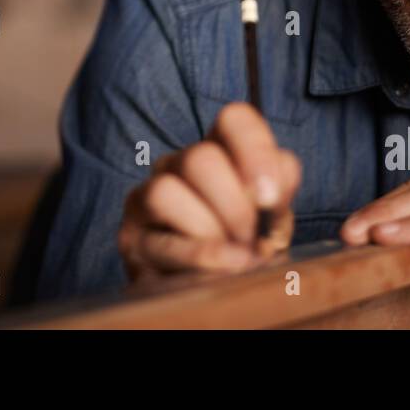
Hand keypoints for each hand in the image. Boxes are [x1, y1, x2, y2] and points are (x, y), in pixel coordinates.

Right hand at [118, 102, 300, 280]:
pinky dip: (200, 257)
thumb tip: (267, 196)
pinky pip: (160, 241)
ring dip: (209, 231)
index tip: (269, 197)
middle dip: (235, 208)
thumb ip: (278, 191)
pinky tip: (224, 268)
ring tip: (234, 257)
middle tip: (252, 240)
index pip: (234, 119)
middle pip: (199, 158)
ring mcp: (147, 196)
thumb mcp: (271, 214)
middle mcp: (178, 163)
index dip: (256, 152)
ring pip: (166, 191)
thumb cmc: (246, 243)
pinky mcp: (132, 238)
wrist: (211, 290)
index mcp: (219, 148)